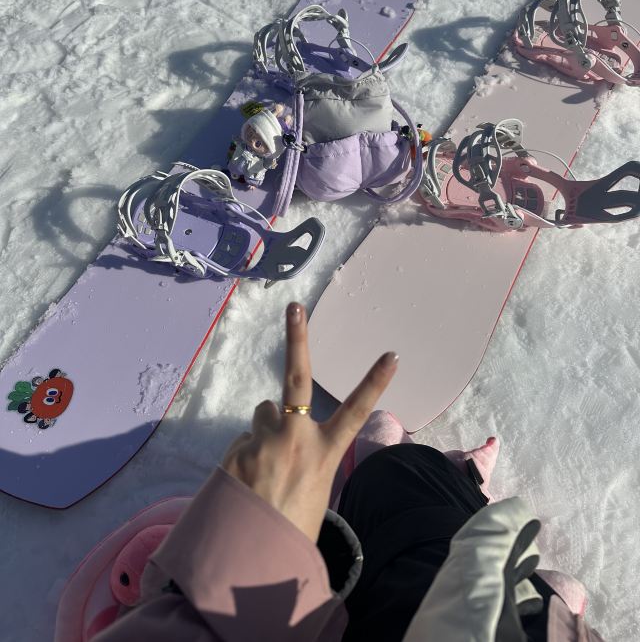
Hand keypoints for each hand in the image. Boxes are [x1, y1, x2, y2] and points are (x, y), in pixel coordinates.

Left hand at [222, 302, 397, 542]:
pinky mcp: (235, 452)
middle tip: (295, 306)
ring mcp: (262, 443)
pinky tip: (247, 482)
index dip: (375, 383)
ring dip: (265, 427)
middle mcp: (294, 440)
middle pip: (296, 377)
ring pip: (263, 414)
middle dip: (297, 337)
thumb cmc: (291, 530)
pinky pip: (243, 440)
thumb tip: (275, 423)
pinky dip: (247, 453)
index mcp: (322, 454)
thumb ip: (300, 453)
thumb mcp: (313, 493)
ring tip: (265, 463)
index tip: (391, 355)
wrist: (248, 561)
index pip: (356, 412)